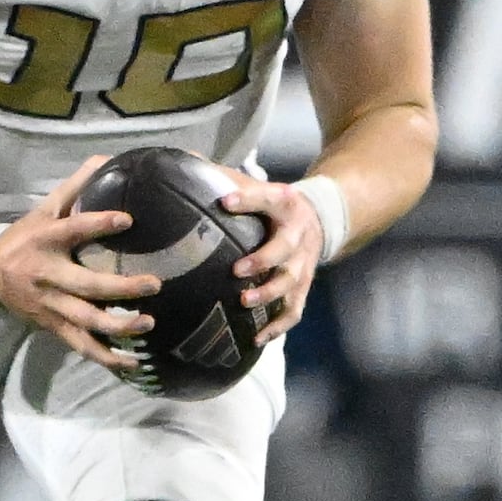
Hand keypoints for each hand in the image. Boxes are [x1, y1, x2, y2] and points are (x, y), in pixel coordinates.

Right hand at [0, 155, 157, 371]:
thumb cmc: (25, 236)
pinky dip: (107, 357)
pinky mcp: (53, 327)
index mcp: (46, 241)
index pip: (73, 230)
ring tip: (148, 323)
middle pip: (86, 286)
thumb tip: (107, 159)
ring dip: (118, 326)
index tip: (127, 220)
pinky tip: (134, 362)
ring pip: (86, 322)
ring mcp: (51, 306)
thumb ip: (75, 187)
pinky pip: (82, 346)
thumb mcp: (44, 209)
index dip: (99, 224)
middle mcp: (49, 276)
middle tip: (153, 284)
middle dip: (120, 288)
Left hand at [216, 172, 331, 342]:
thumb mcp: (255, 184)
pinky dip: (278, 327)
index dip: (249, 200)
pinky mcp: (303, 288)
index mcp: (284, 204)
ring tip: (244, 301)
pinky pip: (294, 311)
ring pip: (290, 282)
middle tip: (237, 270)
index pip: (268, 198)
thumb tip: (183, 162)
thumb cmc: (270, 203)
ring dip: (268, 294)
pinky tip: (257, 338)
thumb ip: (222, 176)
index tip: (225, 201)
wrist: (318, 218)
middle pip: (284, 249)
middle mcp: (298, 235)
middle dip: (262, 260)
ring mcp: (303, 264)